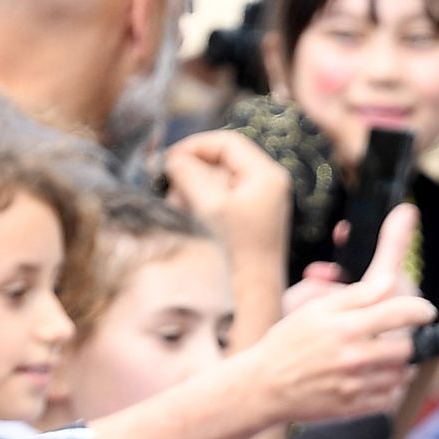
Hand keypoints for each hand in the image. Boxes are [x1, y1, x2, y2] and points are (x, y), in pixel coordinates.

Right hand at [162, 131, 292, 256]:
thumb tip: (173, 159)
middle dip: (193, 172)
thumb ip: (189, 174)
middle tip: (171, 188)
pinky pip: (224, 201)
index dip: (195, 146)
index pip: (227, 143)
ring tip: (179, 206)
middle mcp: (269, 185)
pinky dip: (204, 205)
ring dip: (194, 190)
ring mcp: (262, 203)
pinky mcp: (253, 221)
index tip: (169, 159)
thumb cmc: (235, 251)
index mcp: (267, 175)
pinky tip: (190, 218)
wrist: (253, 295)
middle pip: (223, 162)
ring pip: (220, 182)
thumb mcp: (208, 205)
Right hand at [251, 205, 431, 423]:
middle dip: (410, 340)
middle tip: (401, 337)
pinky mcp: (354, 408)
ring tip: (385, 357)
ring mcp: (355, 386)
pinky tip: (377, 379)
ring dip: (401, 365)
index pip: (399, 313)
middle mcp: (353, 357)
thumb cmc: (289, 342)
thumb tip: (391, 281)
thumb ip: (358, 296)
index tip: (426, 311)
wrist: (265, 387)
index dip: (420, 310)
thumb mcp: (317, 309)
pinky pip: (390, 398)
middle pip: (407, 347)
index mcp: (345, 327)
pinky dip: (391, 388)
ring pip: (402, 374)